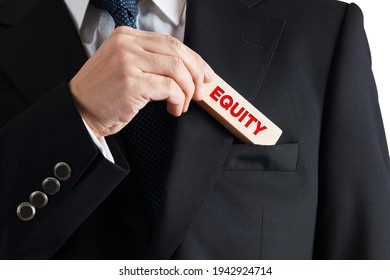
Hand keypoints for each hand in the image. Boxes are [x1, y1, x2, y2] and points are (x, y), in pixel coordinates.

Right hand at [69, 26, 214, 137]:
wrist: (79, 111)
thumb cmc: (102, 94)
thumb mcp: (124, 66)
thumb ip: (150, 61)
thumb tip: (185, 69)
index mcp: (126, 37)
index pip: (171, 41)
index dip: (194, 59)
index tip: (204, 73)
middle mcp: (127, 45)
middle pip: (178, 51)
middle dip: (197, 73)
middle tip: (200, 90)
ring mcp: (128, 62)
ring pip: (177, 69)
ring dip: (187, 89)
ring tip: (184, 103)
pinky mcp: (131, 83)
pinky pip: (170, 87)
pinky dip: (179, 100)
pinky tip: (174, 108)